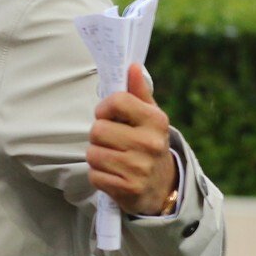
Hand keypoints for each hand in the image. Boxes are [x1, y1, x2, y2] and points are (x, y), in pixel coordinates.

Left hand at [87, 65, 178, 215]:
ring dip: (97, 157)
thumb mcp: (149, 117)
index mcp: (156, 121)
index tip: (108, 116)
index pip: (116, 101)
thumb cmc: (148, 143)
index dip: (104, 108)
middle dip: (99, 136)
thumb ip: (138, 91)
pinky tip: (114, 176)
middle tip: (113, 142)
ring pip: (92, 154)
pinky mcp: (128, 189)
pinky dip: (99, 176)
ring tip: (114, 159)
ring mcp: (139, 168)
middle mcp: (150, 144)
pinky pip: (94, 176)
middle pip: (97, 130)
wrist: (162, 187)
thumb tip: (132, 66)